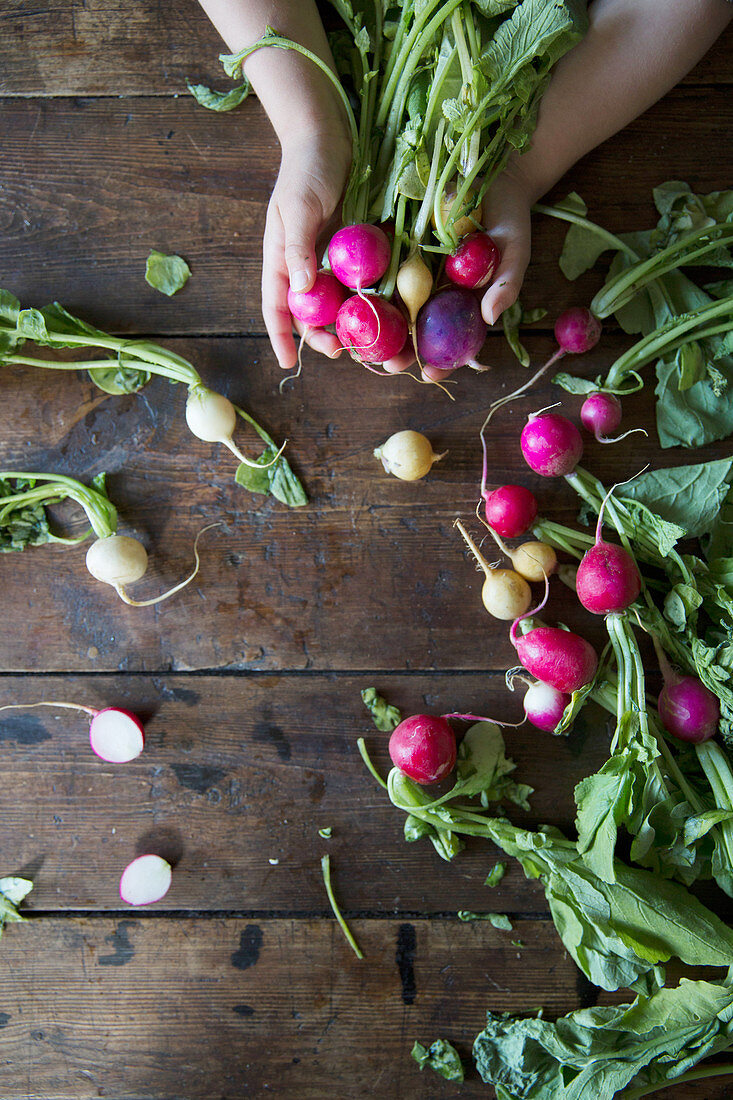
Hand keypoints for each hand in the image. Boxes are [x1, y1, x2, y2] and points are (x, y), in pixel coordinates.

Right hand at [262, 128, 351, 369]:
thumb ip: (298, 246)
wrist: (330, 134)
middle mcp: (306, 264)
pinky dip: (373, 297)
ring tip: (370, 341)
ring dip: (353, 323)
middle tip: (344, 352)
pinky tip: (390, 310)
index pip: (276, 306)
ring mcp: (332, 258)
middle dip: (324, 337)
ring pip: (340, 301)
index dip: (280, 337)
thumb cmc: (306, 167)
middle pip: (312, 312)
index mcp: (282, 258)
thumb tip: (301, 289)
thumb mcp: (299, 205)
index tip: (287, 363)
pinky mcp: (356, 249)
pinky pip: (364, 280)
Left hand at [384, 159, 533, 382]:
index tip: (430, 375)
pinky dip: (363, 280)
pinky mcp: (393, 241)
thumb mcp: (515, 249)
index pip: (449, 342)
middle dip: (400, 351)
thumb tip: (490, 318)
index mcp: (459, 303)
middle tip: (390, 364)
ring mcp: (410, 268)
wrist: (492, 174)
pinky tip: (350, 294)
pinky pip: (376, 263)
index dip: (440, 362)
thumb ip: (506, 283)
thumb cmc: (509, 217)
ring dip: (376, 324)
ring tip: (363, 342)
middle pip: (413, 330)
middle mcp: (432, 291)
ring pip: (390, 303)